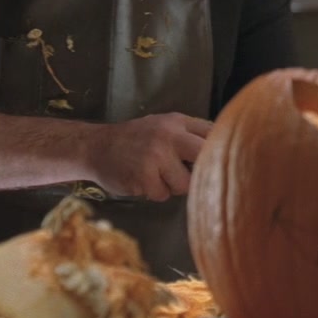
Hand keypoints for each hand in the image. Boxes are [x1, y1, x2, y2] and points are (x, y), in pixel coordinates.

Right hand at [88, 113, 211, 200]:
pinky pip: (163, 194)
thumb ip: (190, 134)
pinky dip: (155, 192)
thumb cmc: (135, 139)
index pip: (213, 134)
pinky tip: (143, 181)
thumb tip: (223, 149)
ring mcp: (156, 156)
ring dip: (173, 186)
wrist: (95, 146)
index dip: (219, 150)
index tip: (219, 161)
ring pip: (185, 184)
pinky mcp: (143, 177)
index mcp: (177, 122)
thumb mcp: (163, 125)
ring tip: (157, 175)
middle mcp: (169, 136)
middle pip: (205, 159)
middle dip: (201, 172)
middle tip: (191, 175)